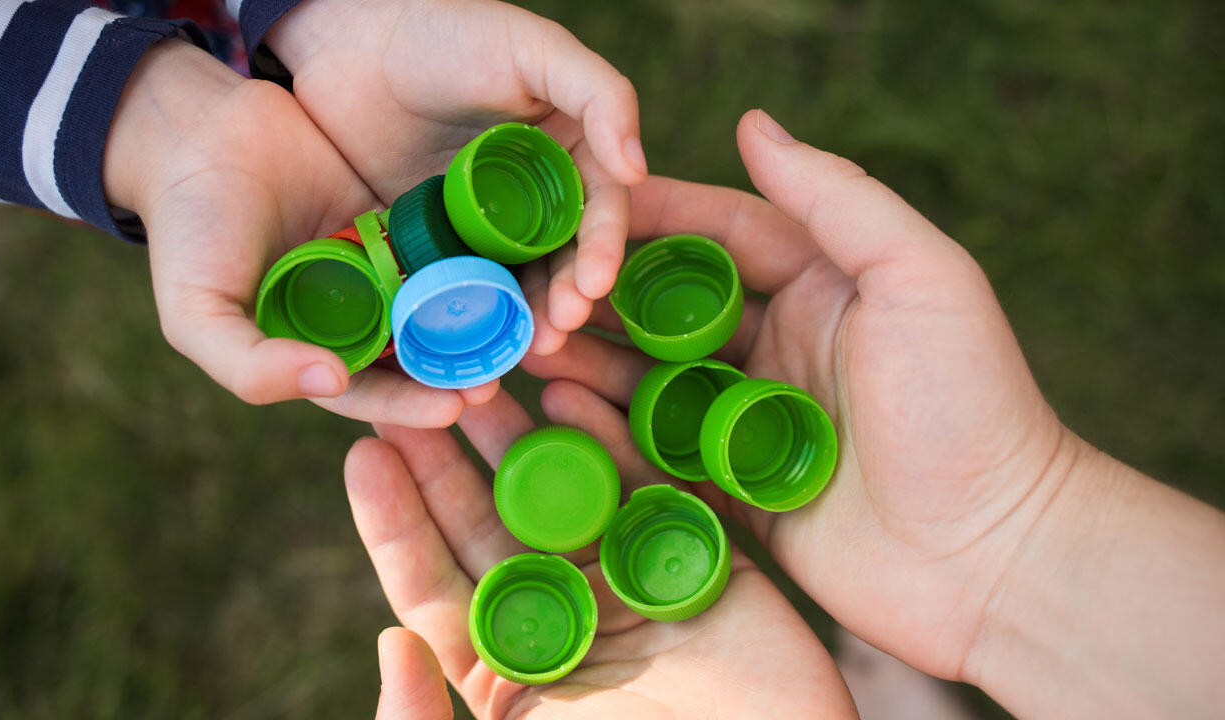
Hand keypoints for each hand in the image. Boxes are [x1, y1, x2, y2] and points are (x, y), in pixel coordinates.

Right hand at [104, 39, 492, 426]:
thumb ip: (249, 363)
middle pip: (416, 355)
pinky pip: (447, 246)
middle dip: (456, 371)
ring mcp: (384, 270)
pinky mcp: (405, 221)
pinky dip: (477, 261)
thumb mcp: (197, 311)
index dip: (409, 405)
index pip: (369, 392)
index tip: (452, 409)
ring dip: (477, 321)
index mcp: (311, 352)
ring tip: (520, 332)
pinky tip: (515, 267)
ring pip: (439, 304)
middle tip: (501, 377)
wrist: (202, 131)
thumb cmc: (190, 229)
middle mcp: (355, 319)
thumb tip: (329, 383)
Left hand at [265, 0, 646, 354]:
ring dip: (525, 320)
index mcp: (572, 154)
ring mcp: (484, 229)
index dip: (601, 251)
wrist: (347, 45)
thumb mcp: (532, 49)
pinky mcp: (436, 248)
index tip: (593, 286)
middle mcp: (536, 199)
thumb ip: (599, 94)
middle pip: (562, 260)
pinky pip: (459, 290)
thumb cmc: (446, 33)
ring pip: (516, 284)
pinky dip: (468, 318)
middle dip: (565, 300)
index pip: (600, 212)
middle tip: (557, 332)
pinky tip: (470, 343)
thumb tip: (638, 168)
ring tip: (523, 350)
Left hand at [343, 390, 855, 718]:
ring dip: (520, 434)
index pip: (433, 584)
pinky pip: (645, 485)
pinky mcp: (694, 557)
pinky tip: (567, 395)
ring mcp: (627, 582)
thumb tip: (390, 642)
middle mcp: (561, 615)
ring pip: (560, 491)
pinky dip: (610, 439)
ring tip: (480, 374)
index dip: (396, 521)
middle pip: (490, 521)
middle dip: (450, 457)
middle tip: (414, 391)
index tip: (362, 456)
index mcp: (507, 668)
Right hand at [520, 108, 1078, 680]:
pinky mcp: (738, 493)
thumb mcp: (920, 278)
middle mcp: (783, 347)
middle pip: (673, 307)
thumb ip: (836, 198)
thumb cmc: (969, 407)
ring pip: (656, 379)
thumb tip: (753, 123)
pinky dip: (612, 432)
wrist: (996, 558)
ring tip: (535, 348)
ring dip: (596, 361)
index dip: (652, 218)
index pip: (720, 233)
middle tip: (542, 291)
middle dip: (607, 294)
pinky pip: (660, 454)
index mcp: (824, 286)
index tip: (582, 209)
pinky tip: (564, 411)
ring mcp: (755, 423)